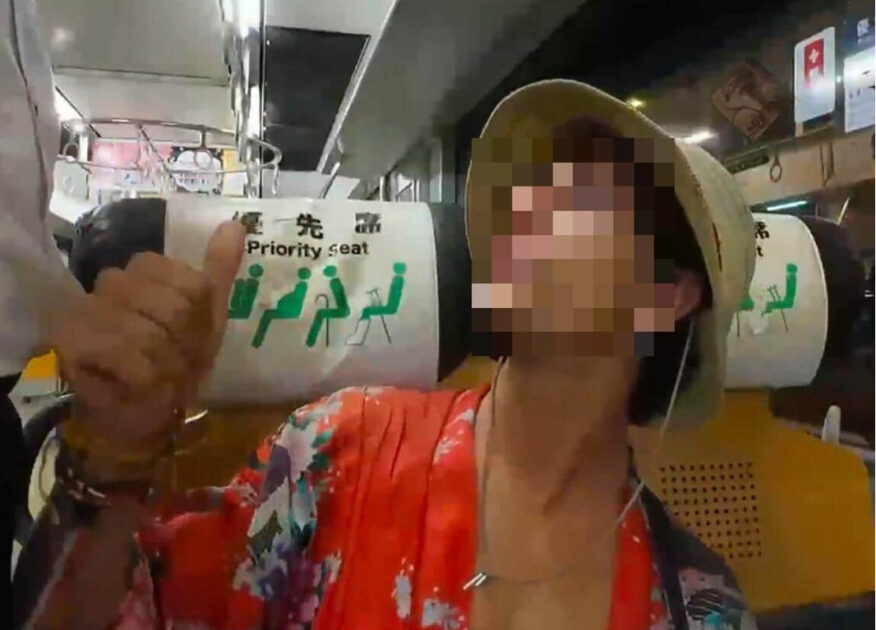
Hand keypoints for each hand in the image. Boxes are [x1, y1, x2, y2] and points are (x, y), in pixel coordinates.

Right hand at [51, 221, 244, 453]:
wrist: (143, 413)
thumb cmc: (174, 362)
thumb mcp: (207, 318)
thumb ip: (218, 271)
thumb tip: (235, 225)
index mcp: (144, 270)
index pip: (192, 283)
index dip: (200, 319)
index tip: (192, 340)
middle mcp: (111, 281)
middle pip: (174, 307)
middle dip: (184, 345)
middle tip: (175, 363)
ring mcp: (84, 308)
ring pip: (149, 335)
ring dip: (165, 366)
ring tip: (158, 376)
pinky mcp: (70, 339)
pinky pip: (126, 355)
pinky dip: (143, 378)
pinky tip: (138, 385)